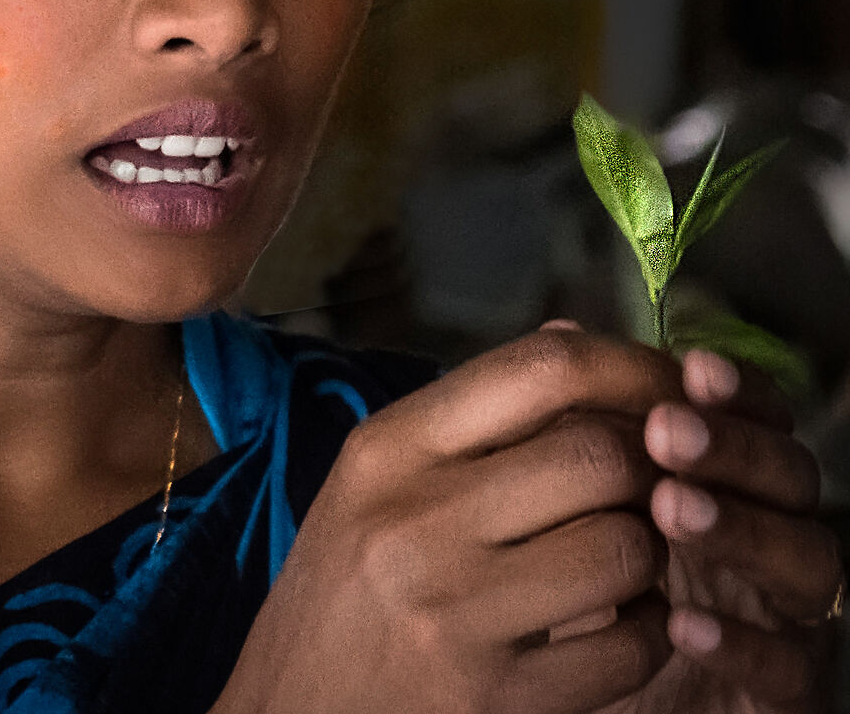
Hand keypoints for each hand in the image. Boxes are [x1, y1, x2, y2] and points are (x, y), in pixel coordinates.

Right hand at [214, 330, 683, 713]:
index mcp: (389, 447)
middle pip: (601, 455)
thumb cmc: (341, 586)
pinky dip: (648, 631)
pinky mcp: (494, 701)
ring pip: (627, 549)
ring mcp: (453, 614)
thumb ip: (474, 413)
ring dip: (652, 551)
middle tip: (652, 482)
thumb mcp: (375, 480)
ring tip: (624, 555)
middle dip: (652, 466)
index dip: (631, 367)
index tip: (672, 384)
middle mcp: (415, 518)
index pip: (540, 370)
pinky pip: (629, 648)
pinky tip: (617, 624)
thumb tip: (575, 336)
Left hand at [595, 350, 843, 713]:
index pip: (755, 417)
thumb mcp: (571, 493)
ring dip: (743, 528)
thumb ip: (578, 418)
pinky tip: (684, 623)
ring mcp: (782, 611)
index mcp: (724, 475)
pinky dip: (744, 643)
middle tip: (667, 431)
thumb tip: (561, 335)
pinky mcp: (781, 692)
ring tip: (670, 510)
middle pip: (790, 475)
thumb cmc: (579, 577)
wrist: (569, 685)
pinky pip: (790, 668)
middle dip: (733, 446)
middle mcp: (765, 531)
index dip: (735, 390)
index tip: (693, 365)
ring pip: (809, 559)